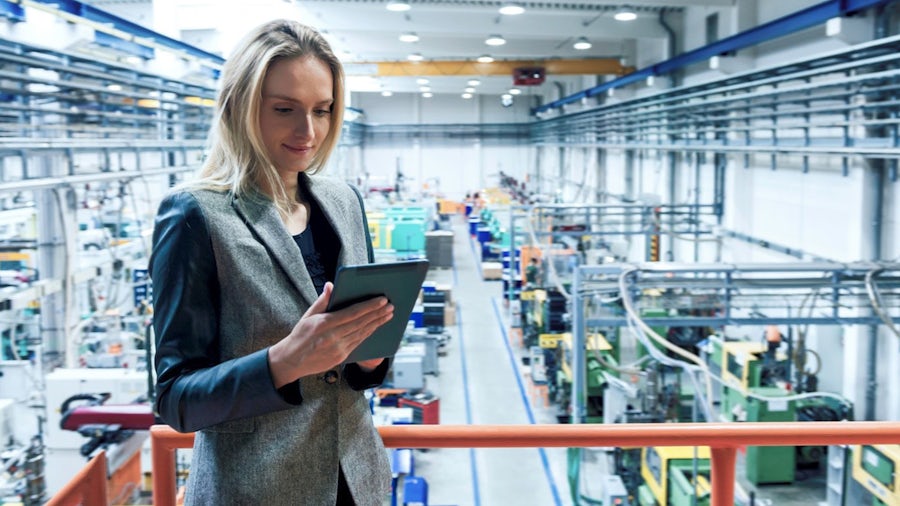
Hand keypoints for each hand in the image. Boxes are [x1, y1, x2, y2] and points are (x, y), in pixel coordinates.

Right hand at [268, 282, 393, 387]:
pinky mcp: (341, 357)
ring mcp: (338, 349)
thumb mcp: (308, 315)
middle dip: (378, 314)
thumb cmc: (300, 335)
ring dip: (377, 323)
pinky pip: (358, 343)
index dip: (369, 306)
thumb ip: (322, 301)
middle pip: (361, 323)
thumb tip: (331, 285)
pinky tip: (376, 327)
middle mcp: (332, 337)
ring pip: (362, 333)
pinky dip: (369, 333)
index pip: (353, 312)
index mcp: (324, 323)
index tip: (382, 299)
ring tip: (388, 315)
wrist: (291, 361)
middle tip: (391, 306)